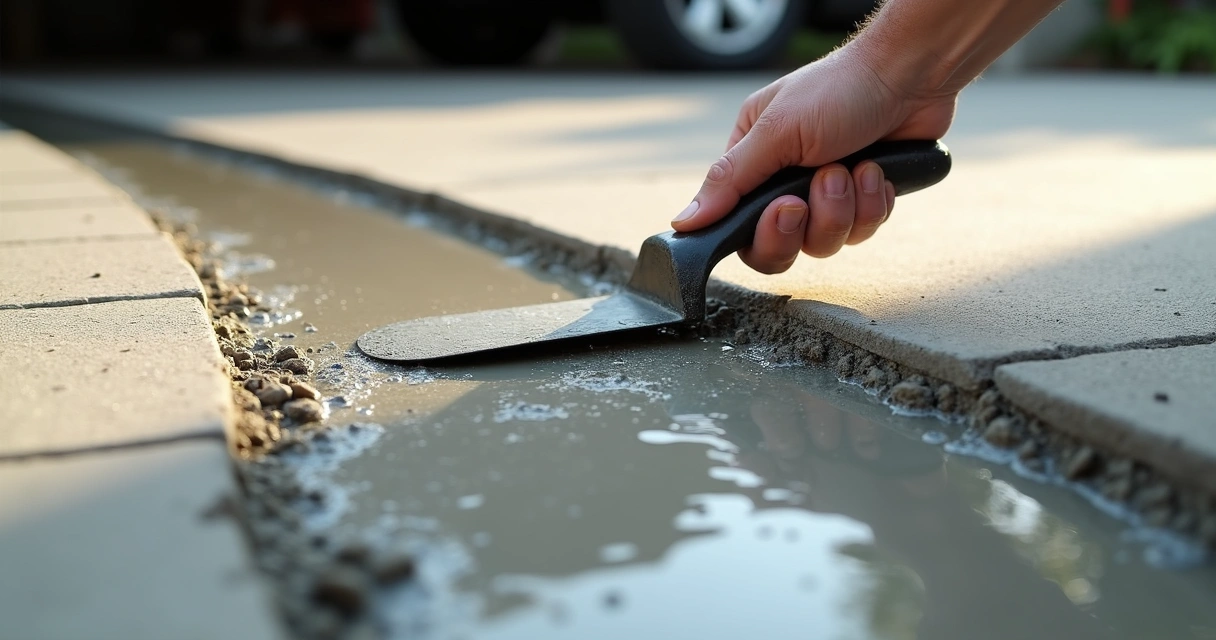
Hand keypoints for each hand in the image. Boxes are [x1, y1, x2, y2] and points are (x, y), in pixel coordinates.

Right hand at [670, 45, 956, 272]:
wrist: (909, 75)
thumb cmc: (838, 89)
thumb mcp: (775, 132)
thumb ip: (728, 182)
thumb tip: (683, 222)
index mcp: (752, 162)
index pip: (739, 227)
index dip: (765, 233)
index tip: (787, 208)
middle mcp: (784, 183)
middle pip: (782, 246)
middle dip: (813, 221)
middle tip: (827, 181)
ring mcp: (825, 196)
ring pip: (826, 242)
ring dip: (846, 206)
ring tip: (856, 165)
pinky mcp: (861, 201)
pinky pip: (862, 231)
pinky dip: (873, 202)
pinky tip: (878, 169)